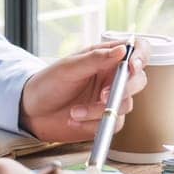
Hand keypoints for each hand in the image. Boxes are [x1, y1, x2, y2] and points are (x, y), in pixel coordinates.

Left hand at [19, 41, 146, 142]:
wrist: (32, 112)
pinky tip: (75, 119)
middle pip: (138, 80)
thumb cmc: (48, 83)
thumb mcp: (69, 67)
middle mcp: (111, 77)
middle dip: (124, 89)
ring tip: (75, 111)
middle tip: (104, 95)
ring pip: (125, 105)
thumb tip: (123, 50)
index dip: (141, 56)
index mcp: (105, 57)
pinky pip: (114, 123)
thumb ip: (96, 59)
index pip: (136, 50)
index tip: (132, 66)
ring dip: (99, 110)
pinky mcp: (106, 120)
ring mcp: (110, 99)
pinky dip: (94, 123)